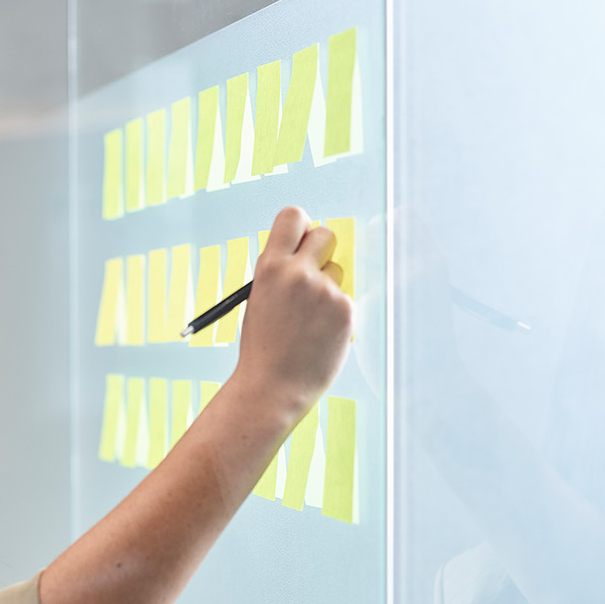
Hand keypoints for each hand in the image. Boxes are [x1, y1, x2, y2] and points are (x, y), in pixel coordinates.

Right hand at [232, 206, 352, 423]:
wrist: (273, 386)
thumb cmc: (264, 347)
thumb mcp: (260, 298)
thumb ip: (280, 272)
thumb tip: (305, 253)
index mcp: (270, 266)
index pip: (293, 217)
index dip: (300, 227)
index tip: (301, 241)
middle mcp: (298, 272)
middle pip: (325, 234)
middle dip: (322, 250)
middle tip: (313, 273)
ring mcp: (324, 290)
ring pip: (337, 271)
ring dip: (328, 288)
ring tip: (308, 320)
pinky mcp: (344, 309)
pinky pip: (344, 299)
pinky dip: (336, 314)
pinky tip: (319, 334)